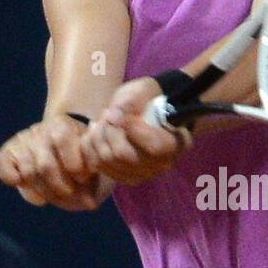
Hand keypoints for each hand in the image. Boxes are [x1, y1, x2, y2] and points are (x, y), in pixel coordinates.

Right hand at [0, 116, 109, 209]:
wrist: (64, 150)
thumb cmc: (81, 160)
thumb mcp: (91, 163)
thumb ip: (92, 178)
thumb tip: (90, 204)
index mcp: (62, 125)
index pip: (61, 140)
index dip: (74, 165)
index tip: (83, 177)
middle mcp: (39, 129)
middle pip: (44, 165)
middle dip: (59, 187)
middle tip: (69, 193)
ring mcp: (21, 140)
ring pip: (27, 171)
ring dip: (42, 190)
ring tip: (55, 195)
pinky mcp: (6, 152)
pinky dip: (7, 174)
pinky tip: (18, 182)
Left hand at [78, 77, 193, 184]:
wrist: (146, 110)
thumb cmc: (149, 98)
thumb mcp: (143, 92)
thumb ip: (132, 103)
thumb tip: (114, 117)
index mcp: (176, 143)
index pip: (154, 146)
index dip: (131, 129)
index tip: (117, 112)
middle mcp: (162, 164)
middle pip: (124, 155)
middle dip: (109, 130)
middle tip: (108, 113)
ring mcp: (142, 174)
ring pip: (107, 161)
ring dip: (97, 136)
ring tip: (102, 120)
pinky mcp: (124, 176)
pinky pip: (97, 165)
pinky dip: (90, 146)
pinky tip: (96, 132)